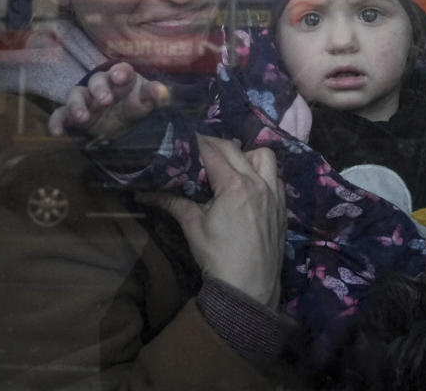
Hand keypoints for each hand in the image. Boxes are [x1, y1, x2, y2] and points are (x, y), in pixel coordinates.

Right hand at [48, 62, 169, 137]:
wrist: (123, 123)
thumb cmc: (135, 103)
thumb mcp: (146, 101)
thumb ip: (154, 95)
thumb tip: (164, 92)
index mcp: (121, 78)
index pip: (121, 70)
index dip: (119, 72)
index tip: (119, 78)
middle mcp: (101, 85)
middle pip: (96, 81)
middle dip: (99, 89)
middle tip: (105, 100)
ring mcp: (86, 99)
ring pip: (76, 95)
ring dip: (77, 105)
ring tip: (82, 117)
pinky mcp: (73, 114)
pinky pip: (60, 115)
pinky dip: (56, 122)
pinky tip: (56, 132)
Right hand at [138, 136, 285, 308]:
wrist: (249, 287)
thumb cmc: (219, 258)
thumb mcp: (193, 227)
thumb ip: (172, 203)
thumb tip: (143, 192)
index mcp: (235, 186)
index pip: (213, 152)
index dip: (197, 142)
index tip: (185, 137)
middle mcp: (258, 183)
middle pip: (235, 149)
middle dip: (215, 145)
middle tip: (198, 149)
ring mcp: (274, 193)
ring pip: (264, 156)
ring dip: (245, 154)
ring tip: (230, 166)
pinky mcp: (282, 205)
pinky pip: (275, 176)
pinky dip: (262, 172)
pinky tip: (248, 184)